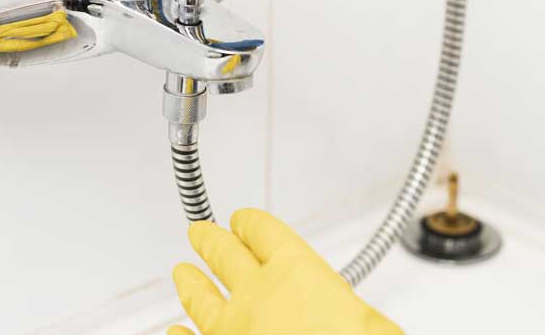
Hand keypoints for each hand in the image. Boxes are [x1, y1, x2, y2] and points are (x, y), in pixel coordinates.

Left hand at [166, 208, 402, 334]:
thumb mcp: (369, 322)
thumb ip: (347, 309)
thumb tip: (349, 316)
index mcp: (295, 271)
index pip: (264, 232)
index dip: (250, 223)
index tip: (242, 220)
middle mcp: (255, 292)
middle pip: (224, 254)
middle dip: (210, 241)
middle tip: (199, 233)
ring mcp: (230, 327)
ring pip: (201, 298)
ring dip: (190, 284)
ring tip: (181, 273)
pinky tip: (174, 331)